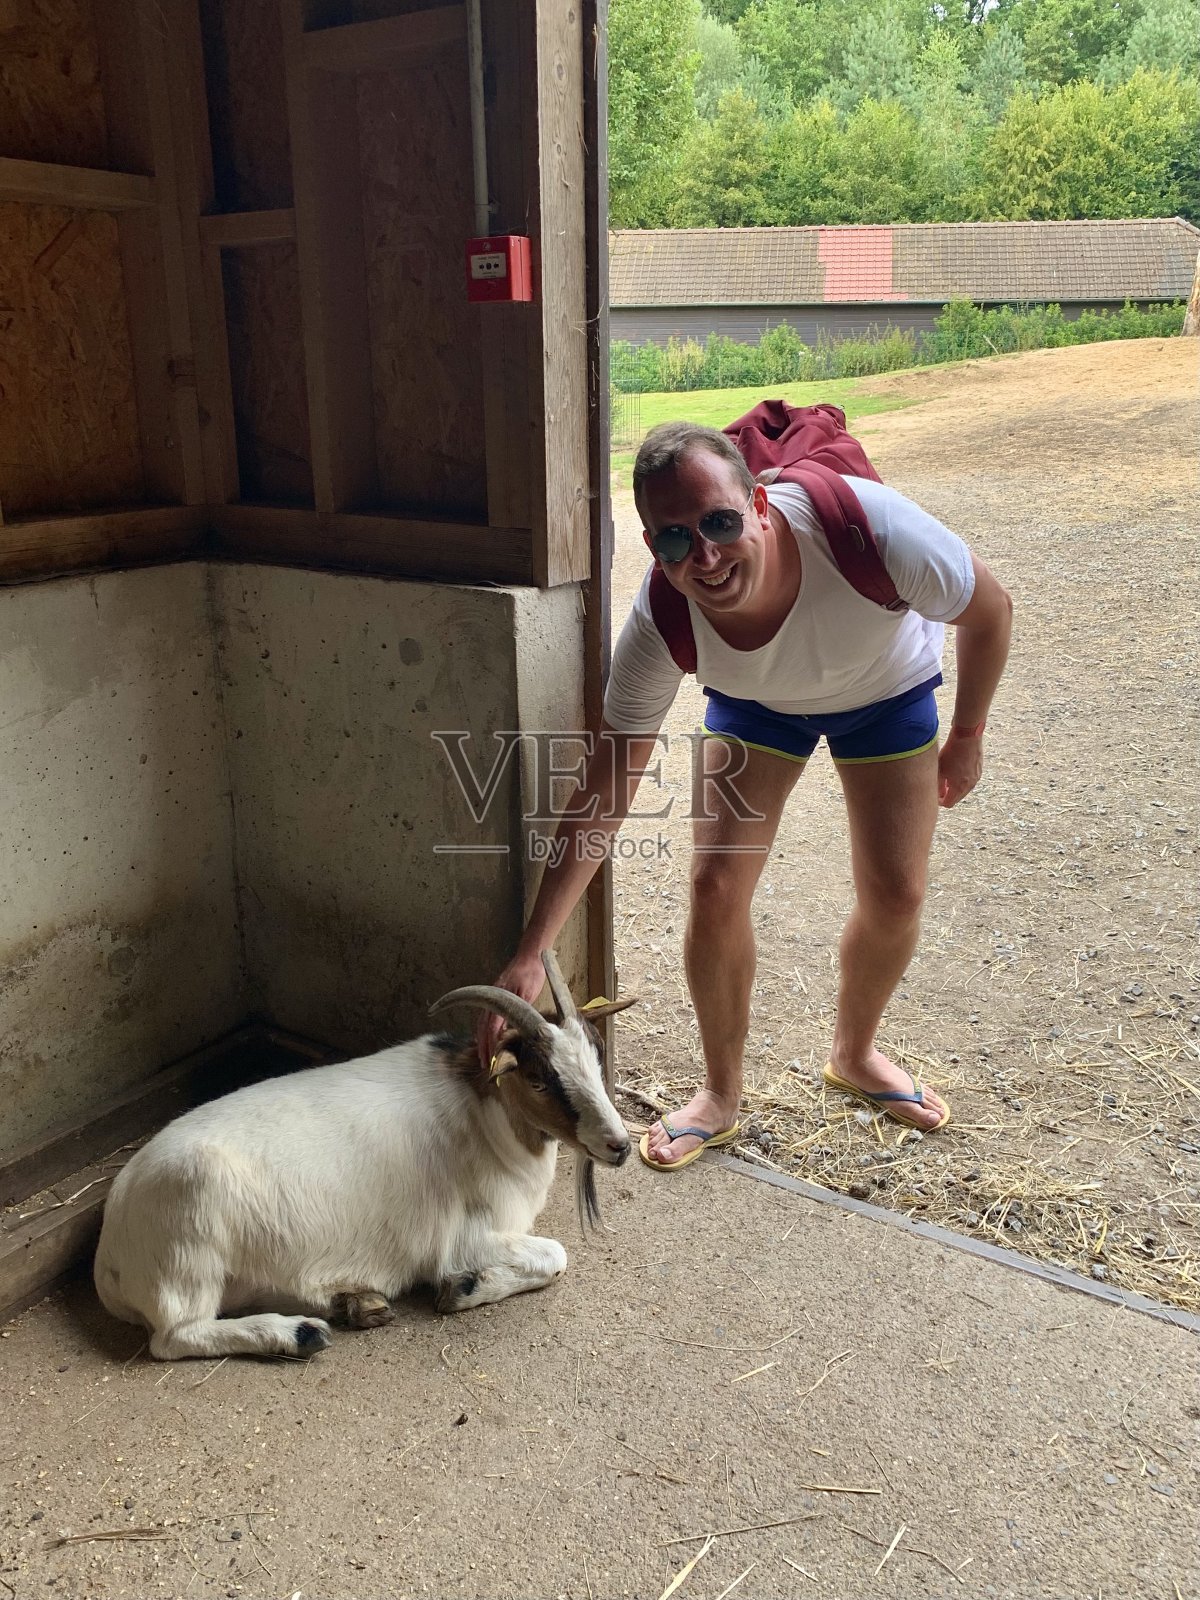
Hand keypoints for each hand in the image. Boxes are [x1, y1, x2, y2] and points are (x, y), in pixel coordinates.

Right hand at [476, 948, 546, 1068]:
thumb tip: (512, 1030)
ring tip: (483, 1053)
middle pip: (483, 1027)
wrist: (530, 954)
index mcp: (499, 999)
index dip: (490, 1044)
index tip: (490, 1058)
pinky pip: (486, 1015)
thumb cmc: (532, 973)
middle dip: (483, 1045)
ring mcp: (492, 995)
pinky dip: (484, 1028)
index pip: (492, 1027)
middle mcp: (492, 998)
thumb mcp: (529, 993)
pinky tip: (488, 1035)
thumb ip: (519, 1010)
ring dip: (482, 1038)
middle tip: (484, 1062)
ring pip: (482, 1021)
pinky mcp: (496, 994)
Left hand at [938, 728, 983, 807]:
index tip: (933, 795)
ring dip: (954, 786)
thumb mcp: (939, 769)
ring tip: (945, 777)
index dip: (939, 801)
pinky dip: (961, 778)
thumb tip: (936, 794)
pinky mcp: (979, 768)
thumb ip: (937, 785)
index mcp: (960, 788)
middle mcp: (970, 785)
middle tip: (938, 786)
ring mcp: (976, 777)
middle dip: (947, 794)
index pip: (949, 803)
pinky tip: (954, 769)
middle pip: (957, 797)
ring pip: (963, 788)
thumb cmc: (951, 751)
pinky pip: (969, 779)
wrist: (968, 735)